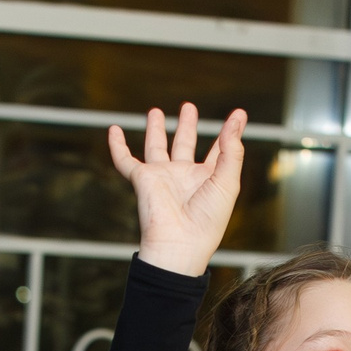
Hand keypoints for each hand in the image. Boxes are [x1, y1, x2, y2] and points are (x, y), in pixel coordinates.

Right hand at [108, 103, 246, 278]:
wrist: (179, 243)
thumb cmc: (207, 220)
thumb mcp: (227, 182)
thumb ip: (232, 149)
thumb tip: (237, 118)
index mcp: (208, 179)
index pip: (218, 152)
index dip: (228, 133)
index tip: (237, 114)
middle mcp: (184, 176)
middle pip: (185, 144)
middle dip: (187, 126)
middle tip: (188, 107)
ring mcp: (162, 177)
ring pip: (156, 148)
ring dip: (156, 130)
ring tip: (156, 112)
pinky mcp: (142, 180)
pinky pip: (125, 160)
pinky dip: (117, 146)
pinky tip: (113, 129)